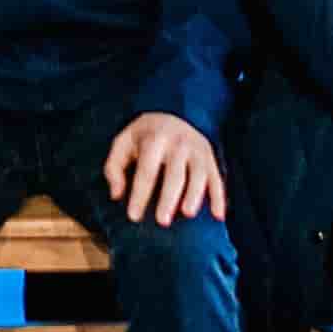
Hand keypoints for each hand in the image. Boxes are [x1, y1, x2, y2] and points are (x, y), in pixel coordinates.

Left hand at [100, 112, 228, 226]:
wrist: (176, 110)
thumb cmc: (144, 136)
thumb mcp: (123, 143)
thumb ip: (114, 168)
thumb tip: (116, 195)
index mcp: (155, 139)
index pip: (147, 170)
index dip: (140, 194)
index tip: (133, 217)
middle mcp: (179, 143)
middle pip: (175, 174)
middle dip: (168, 198)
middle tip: (162, 221)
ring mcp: (197, 150)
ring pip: (199, 175)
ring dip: (194, 195)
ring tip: (188, 214)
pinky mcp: (210, 158)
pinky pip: (217, 179)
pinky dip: (219, 198)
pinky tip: (218, 216)